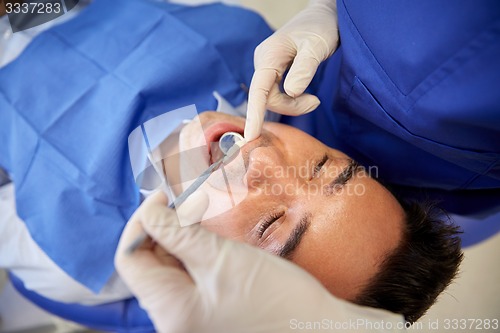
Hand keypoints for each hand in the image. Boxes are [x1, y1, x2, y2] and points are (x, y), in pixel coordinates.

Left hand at [115, 191, 403, 332]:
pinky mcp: (207, 313)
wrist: (316, 329)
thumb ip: (178, 235)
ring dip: (179, 240)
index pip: (130, 259)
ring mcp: (190, 318)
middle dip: (162, 229)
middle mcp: (172, 319)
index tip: (163, 197)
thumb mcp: (222, 259)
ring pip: (169, 270)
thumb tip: (149, 211)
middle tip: (185, 203)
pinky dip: (194, 255)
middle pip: (148, 265)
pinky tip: (211, 240)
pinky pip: (188, 279)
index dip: (141, 222)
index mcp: (169, 310)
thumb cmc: (275, 297)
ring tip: (201, 218)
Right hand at [245, 0, 339, 140]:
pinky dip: (293, 100)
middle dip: (291, 107)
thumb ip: (304, 69)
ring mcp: (267, 68)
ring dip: (294, 105)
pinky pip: (277, 94)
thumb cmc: (321, 27)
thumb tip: (291, 93)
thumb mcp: (317, 46)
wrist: (324, 15)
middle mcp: (263, 62)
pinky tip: (308, 96)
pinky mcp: (274, 72)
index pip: (258, 90)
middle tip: (316, 102)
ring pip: (273, 98)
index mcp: (269, 56)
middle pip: (267, 98)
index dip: (254, 114)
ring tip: (315, 100)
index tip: (250, 137)